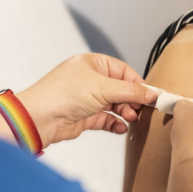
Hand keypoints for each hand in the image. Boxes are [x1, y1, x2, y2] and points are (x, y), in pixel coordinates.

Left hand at [17, 54, 157, 146]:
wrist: (40, 117)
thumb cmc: (63, 94)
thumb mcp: (104, 88)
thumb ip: (130, 91)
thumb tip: (150, 93)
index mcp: (93, 63)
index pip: (123, 71)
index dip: (138, 84)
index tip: (152, 96)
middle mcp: (90, 79)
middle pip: (120, 89)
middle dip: (132, 100)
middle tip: (142, 110)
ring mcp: (87, 98)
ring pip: (114, 105)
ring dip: (125, 112)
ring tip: (132, 118)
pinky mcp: (84, 116)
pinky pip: (105, 119)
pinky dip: (115, 123)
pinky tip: (122, 128)